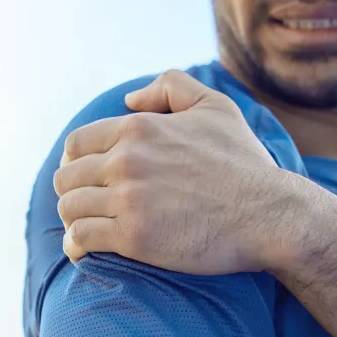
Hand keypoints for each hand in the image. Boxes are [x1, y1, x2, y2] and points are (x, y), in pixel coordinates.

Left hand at [53, 70, 299, 274]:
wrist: (269, 215)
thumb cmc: (244, 163)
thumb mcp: (215, 106)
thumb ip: (170, 87)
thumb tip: (129, 99)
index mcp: (138, 128)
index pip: (77, 144)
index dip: (77, 162)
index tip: (88, 178)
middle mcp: (126, 160)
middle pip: (67, 177)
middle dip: (74, 191)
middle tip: (89, 205)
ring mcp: (127, 199)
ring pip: (69, 208)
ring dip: (74, 219)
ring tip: (87, 227)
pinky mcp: (133, 237)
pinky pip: (81, 238)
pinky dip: (76, 245)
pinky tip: (83, 250)